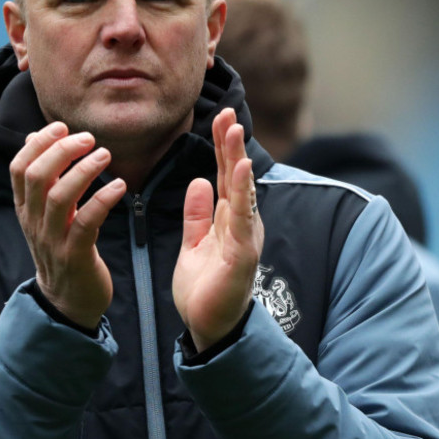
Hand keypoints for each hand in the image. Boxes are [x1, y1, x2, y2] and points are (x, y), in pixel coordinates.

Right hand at [10, 122, 125, 329]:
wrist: (67, 301)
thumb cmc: (61, 249)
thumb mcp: (44, 213)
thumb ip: (42, 178)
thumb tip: (34, 136)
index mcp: (25, 209)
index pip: (19, 168)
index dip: (39, 143)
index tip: (62, 127)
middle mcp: (34, 222)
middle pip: (37, 176)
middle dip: (62, 150)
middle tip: (88, 138)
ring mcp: (53, 240)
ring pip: (60, 197)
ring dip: (84, 170)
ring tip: (105, 155)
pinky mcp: (76, 256)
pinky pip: (87, 223)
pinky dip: (102, 199)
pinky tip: (119, 186)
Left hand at [172, 109, 263, 351]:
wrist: (208, 328)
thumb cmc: (205, 289)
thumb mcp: (194, 244)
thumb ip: (198, 215)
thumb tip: (199, 181)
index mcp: (228, 220)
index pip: (224, 176)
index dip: (221, 147)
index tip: (217, 117)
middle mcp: (241, 224)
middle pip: (235, 176)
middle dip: (230, 143)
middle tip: (226, 110)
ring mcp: (245, 238)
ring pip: (241, 191)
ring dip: (236, 158)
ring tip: (233, 128)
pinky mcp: (243, 254)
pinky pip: (242, 218)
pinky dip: (241, 192)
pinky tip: (239, 169)